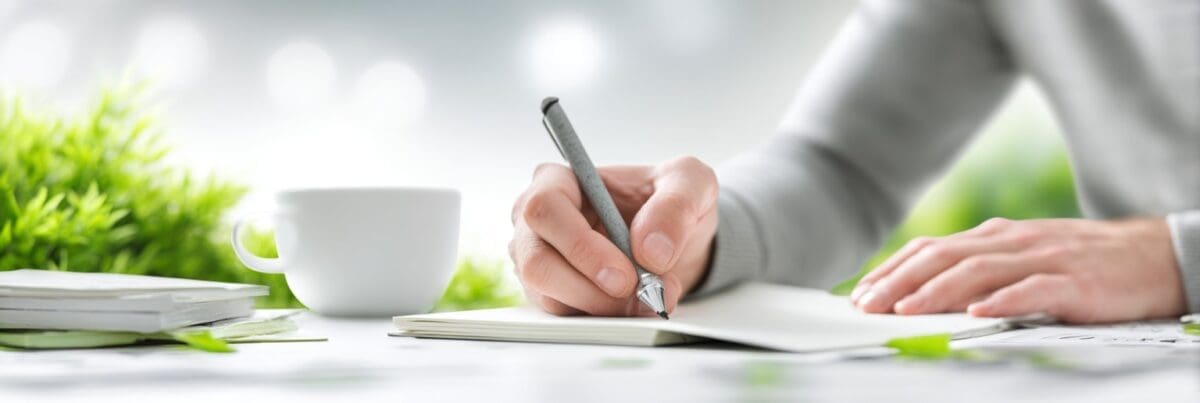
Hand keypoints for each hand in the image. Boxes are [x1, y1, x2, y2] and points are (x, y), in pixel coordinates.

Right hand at [509, 157, 718, 316]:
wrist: (674, 240)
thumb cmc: (669, 201)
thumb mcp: (690, 183)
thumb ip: (676, 204)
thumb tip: (651, 250)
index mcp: (558, 180)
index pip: (544, 209)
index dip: (580, 246)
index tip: (625, 274)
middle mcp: (538, 222)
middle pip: (537, 262)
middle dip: (591, 288)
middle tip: (641, 294)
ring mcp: (539, 260)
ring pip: (549, 296)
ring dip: (605, 308)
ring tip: (650, 298)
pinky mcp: (552, 293)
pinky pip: (565, 316)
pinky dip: (605, 319)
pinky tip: (636, 306)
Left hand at [850, 217, 1186, 322]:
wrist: (1153, 256)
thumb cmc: (1080, 263)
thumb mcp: (1021, 259)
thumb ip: (977, 270)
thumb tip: (923, 293)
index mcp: (995, 236)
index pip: (931, 249)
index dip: (892, 270)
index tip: (860, 293)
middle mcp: (1012, 241)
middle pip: (944, 256)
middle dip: (900, 281)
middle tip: (869, 304)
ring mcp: (1042, 258)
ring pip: (979, 270)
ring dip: (937, 291)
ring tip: (907, 310)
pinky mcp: (1074, 281)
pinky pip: (1033, 289)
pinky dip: (1003, 300)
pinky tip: (978, 313)